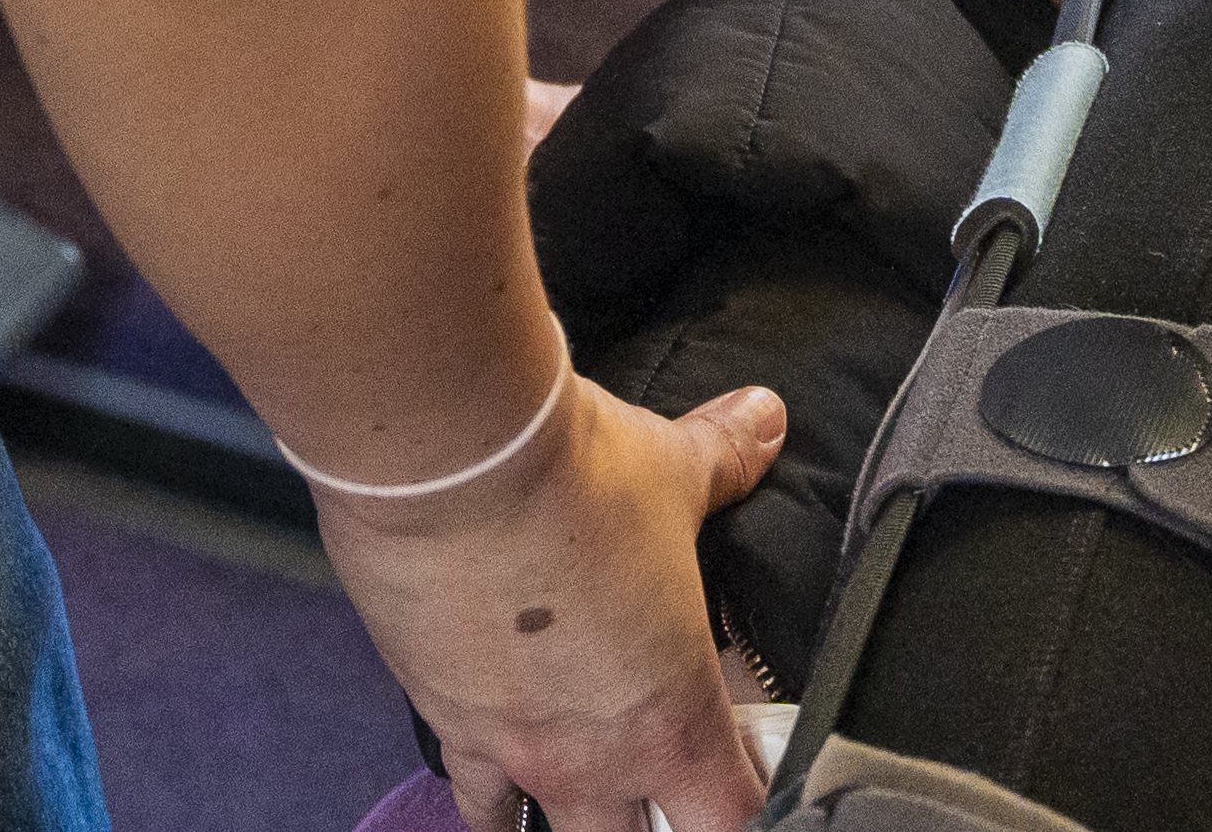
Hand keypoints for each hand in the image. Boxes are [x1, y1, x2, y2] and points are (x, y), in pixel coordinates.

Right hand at [318, 370, 787, 831]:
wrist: (450, 461)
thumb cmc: (574, 477)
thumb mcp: (672, 469)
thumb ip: (726, 459)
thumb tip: (765, 420)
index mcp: (673, 716)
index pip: (734, 818)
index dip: (754, 813)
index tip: (751, 786)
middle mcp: (594, 758)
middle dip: (655, 823)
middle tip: (665, 787)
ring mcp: (514, 749)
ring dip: (571, 819)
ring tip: (582, 804)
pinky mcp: (446, 717)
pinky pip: (471, 789)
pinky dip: (486, 791)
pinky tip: (493, 786)